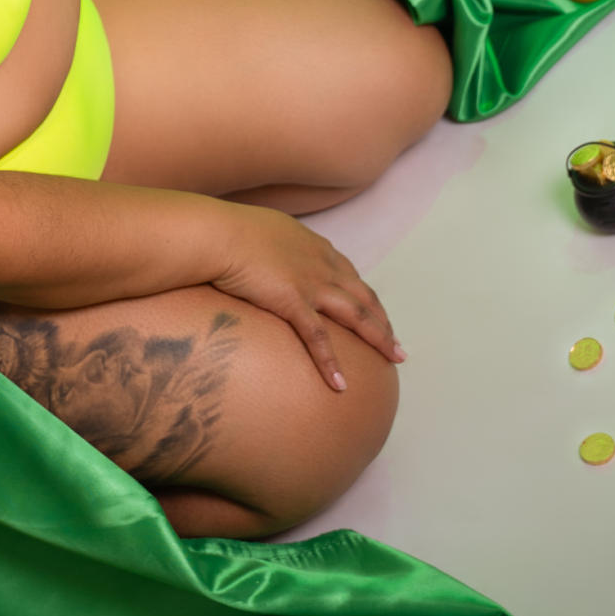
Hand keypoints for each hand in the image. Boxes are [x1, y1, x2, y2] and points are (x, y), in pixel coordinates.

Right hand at [209, 204, 404, 390]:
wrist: (216, 233)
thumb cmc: (227, 231)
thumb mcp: (260, 233)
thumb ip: (272, 248)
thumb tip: (262, 259)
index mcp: (314, 247)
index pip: (350, 276)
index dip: (365, 298)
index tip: (375, 314)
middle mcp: (321, 263)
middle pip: (364, 297)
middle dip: (384, 322)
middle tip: (397, 345)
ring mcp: (311, 283)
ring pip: (356, 315)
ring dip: (379, 338)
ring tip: (394, 359)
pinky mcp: (293, 301)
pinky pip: (318, 337)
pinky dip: (330, 361)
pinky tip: (340, 384)